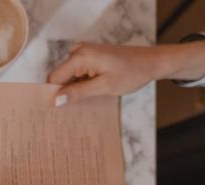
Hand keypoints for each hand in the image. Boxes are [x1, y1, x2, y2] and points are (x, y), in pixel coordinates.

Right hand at [47, 41, 204, 105]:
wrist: (151, 62)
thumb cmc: (132, 73)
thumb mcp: (104, 87)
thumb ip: (78, 93)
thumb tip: (56, 100)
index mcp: (80, 56)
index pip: (54, 78)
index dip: (53, 95)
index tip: (54, 113)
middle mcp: (78, 51)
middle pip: (60, 77)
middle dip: (64, 93)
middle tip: (70, 113)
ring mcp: (84, 52)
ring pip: (69, 76)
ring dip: (73, 90)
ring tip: (83, 104)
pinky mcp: (89, 56)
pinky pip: (77, 73)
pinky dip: (80, 84)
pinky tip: (89, 95)